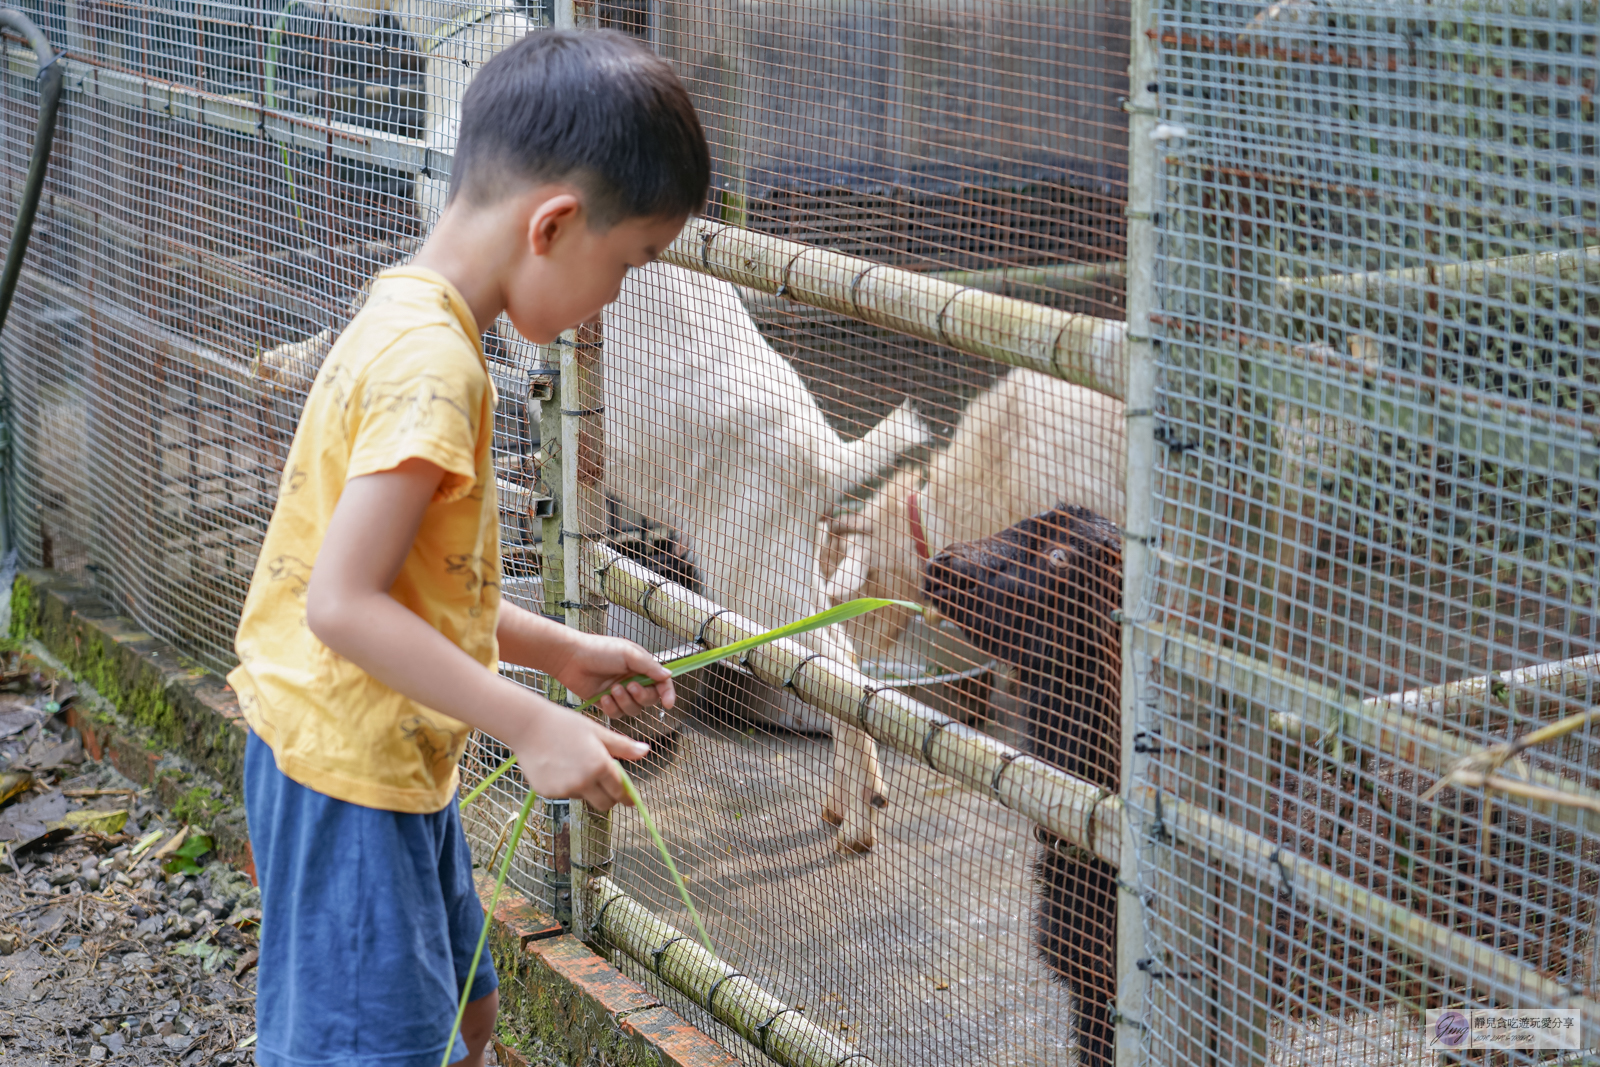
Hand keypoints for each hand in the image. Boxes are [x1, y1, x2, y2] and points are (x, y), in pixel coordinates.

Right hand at [510, 703, 648, 811]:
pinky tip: (560, 766)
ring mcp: (564, 789)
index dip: (627, 796)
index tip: (631, 800)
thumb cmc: (565, 724)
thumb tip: (646, 752)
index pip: (620, 791)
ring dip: (587, 788)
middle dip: (610, 798)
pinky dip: (568, 785)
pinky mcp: (548, 792)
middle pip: (604, 804)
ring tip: (576, 763)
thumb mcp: (597, 732)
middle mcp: (583, 782)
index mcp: (600, 766)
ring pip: (584, 797)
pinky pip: (565, 794)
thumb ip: (623, 746)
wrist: (528, 726)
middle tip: (608, 787)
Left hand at [550, 633, 676, 719]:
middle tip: (629, 685)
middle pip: (649, 699)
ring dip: (624, 701)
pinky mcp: (606, 702)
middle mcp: (633, 680)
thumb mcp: (628, 654)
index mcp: (641, 666)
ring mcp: (620, 692)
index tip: (668, 703)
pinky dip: (611, 707)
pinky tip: (602, 697)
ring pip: (633, 709)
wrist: (570, 658)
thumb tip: (668, 675)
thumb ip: (649, 666)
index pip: (662, 682)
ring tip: (612, 689)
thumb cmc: (598, 650)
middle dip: (641, 695)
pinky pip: (617, 714)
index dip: (667, 693)